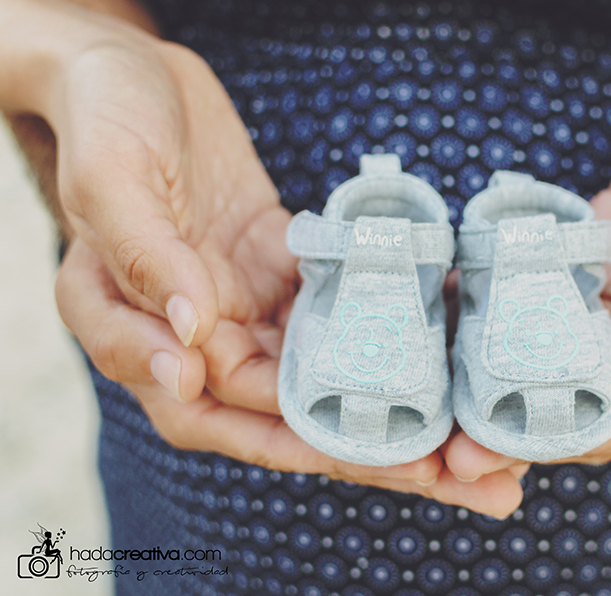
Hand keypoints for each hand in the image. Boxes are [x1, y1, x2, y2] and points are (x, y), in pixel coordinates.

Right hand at [42, 10, 525, 516]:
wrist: (132, 69)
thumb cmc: (106, 113)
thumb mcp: (113, 179)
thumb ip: (146, 261)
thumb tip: (191, 340)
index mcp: (134, 328)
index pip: (209, 412)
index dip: (286, 439)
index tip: (363, 455)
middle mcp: (194, 335)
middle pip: (284, 413)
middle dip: (369, 449)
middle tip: (457, 478)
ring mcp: (244, 308)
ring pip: (322, 376)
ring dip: (393, 408)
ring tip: (471, 438)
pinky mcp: (281, 275)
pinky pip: (339, 315)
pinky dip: (388, 334)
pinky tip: (446, 349)